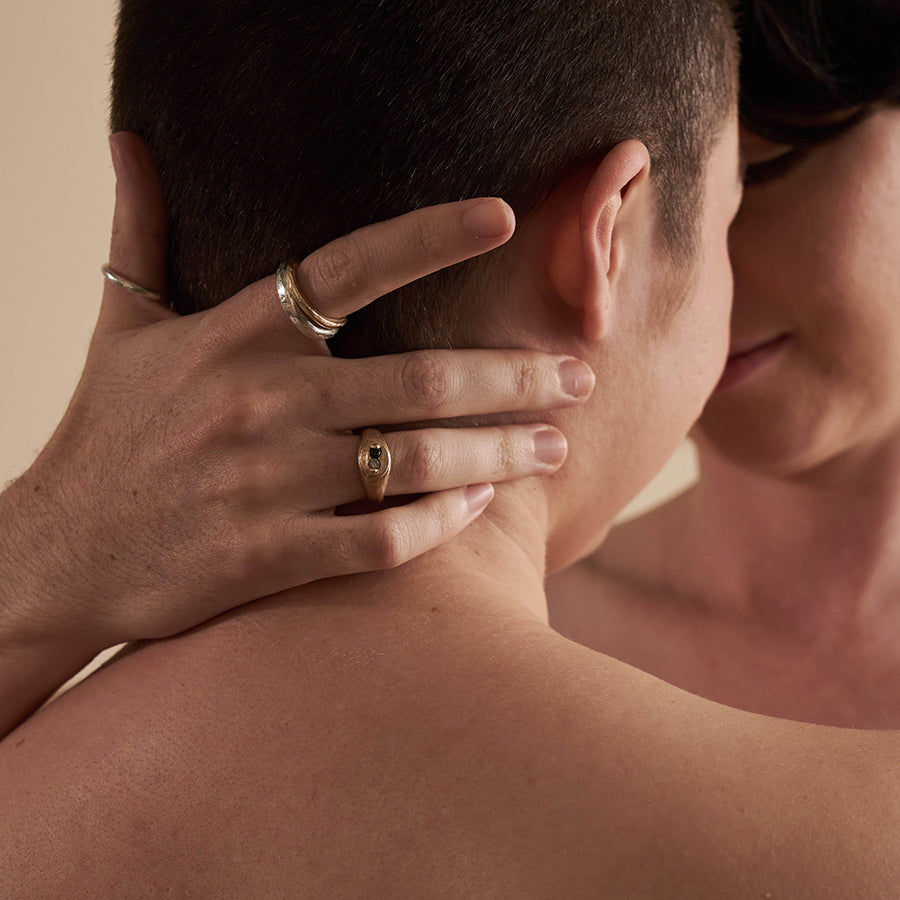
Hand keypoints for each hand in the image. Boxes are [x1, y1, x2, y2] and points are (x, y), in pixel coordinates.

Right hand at [0, 133, 593, 729]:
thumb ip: (138, 234)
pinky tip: (480, 504)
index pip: (348, 265)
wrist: (57, 552)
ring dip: (501, 451)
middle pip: (421, 376)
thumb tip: (130, 140)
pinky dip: (443, 520)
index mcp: (233, 333)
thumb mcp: (123, 326)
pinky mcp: (265, 556)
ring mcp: (263, 482)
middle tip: (577, 377)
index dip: (430, 235)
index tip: (504, 220)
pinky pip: (382, 536)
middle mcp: (257, 399)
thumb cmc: (107, 436)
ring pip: (417, 459)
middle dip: (516, 377)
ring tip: (554, 446)